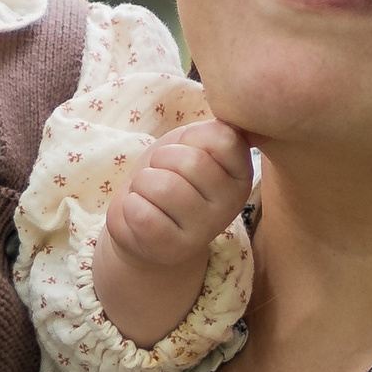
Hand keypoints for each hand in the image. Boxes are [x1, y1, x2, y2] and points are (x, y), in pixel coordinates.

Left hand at [91, 118, 253, 347]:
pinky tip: (141, 213)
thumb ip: (211, 132)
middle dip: (160, 160)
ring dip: (143, 183)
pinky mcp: (176, 248)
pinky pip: (142, 214)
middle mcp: (232, 203)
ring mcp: (206, 229)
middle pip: (190, 161)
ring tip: (149, 194)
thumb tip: (228, 123)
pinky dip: (131, 206)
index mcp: (241, 172)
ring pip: (163, 186)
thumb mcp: (191, 143)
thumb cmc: (169, 174)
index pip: (221, 139)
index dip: (189, 137)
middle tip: (160, 174)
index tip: (183, 151)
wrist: (144, 224)